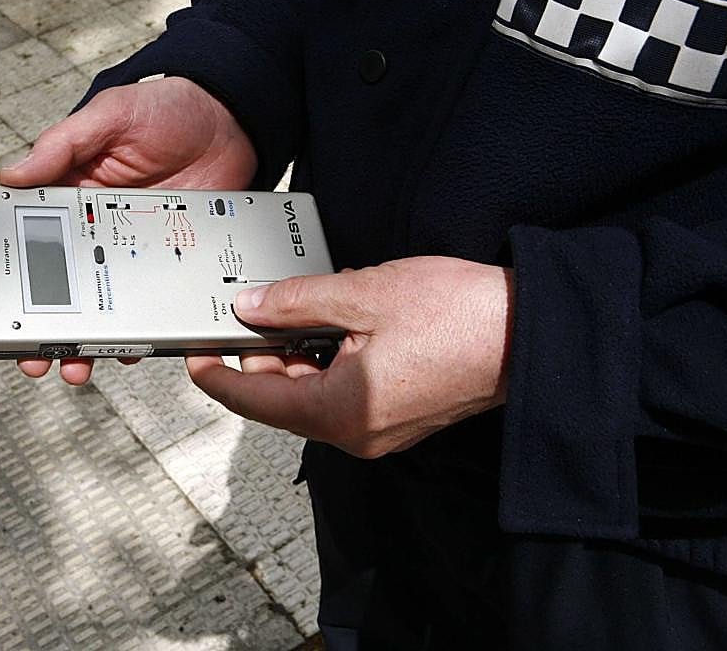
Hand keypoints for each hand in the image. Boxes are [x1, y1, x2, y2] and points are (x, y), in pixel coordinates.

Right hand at [0, 76, 257, 384]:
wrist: (233, 118)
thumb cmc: (167, 109)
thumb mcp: (109, 116)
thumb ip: (63, 144)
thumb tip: (11, 175)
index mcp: (73, 196)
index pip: (33, 241)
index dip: (14, 277)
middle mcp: (101, 230)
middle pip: (66, 287)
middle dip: (47, 326)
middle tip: (37, 354)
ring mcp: (138, 251)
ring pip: (107, 305)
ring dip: (90, 339)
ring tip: (78, 363)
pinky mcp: (173, 262)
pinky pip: (155, 302)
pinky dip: (145, 329)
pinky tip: (134, 348)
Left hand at [186, 257, 513, 457]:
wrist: (532, 332)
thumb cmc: (458, 315)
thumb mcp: (363, 294)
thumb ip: (297, 303)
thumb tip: (251, 307)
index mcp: (340, 411)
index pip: (255, 403)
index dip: (217, 377)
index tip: (194, 355)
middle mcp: (357, 433)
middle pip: (283, 399)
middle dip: (266, 355)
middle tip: (263, 308)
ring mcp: (382, 430)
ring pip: (315, 394)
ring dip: (302, 354)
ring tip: (313, 306)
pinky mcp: (401, 417)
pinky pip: (346, 393)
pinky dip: (332, 360)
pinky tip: (345, 322)